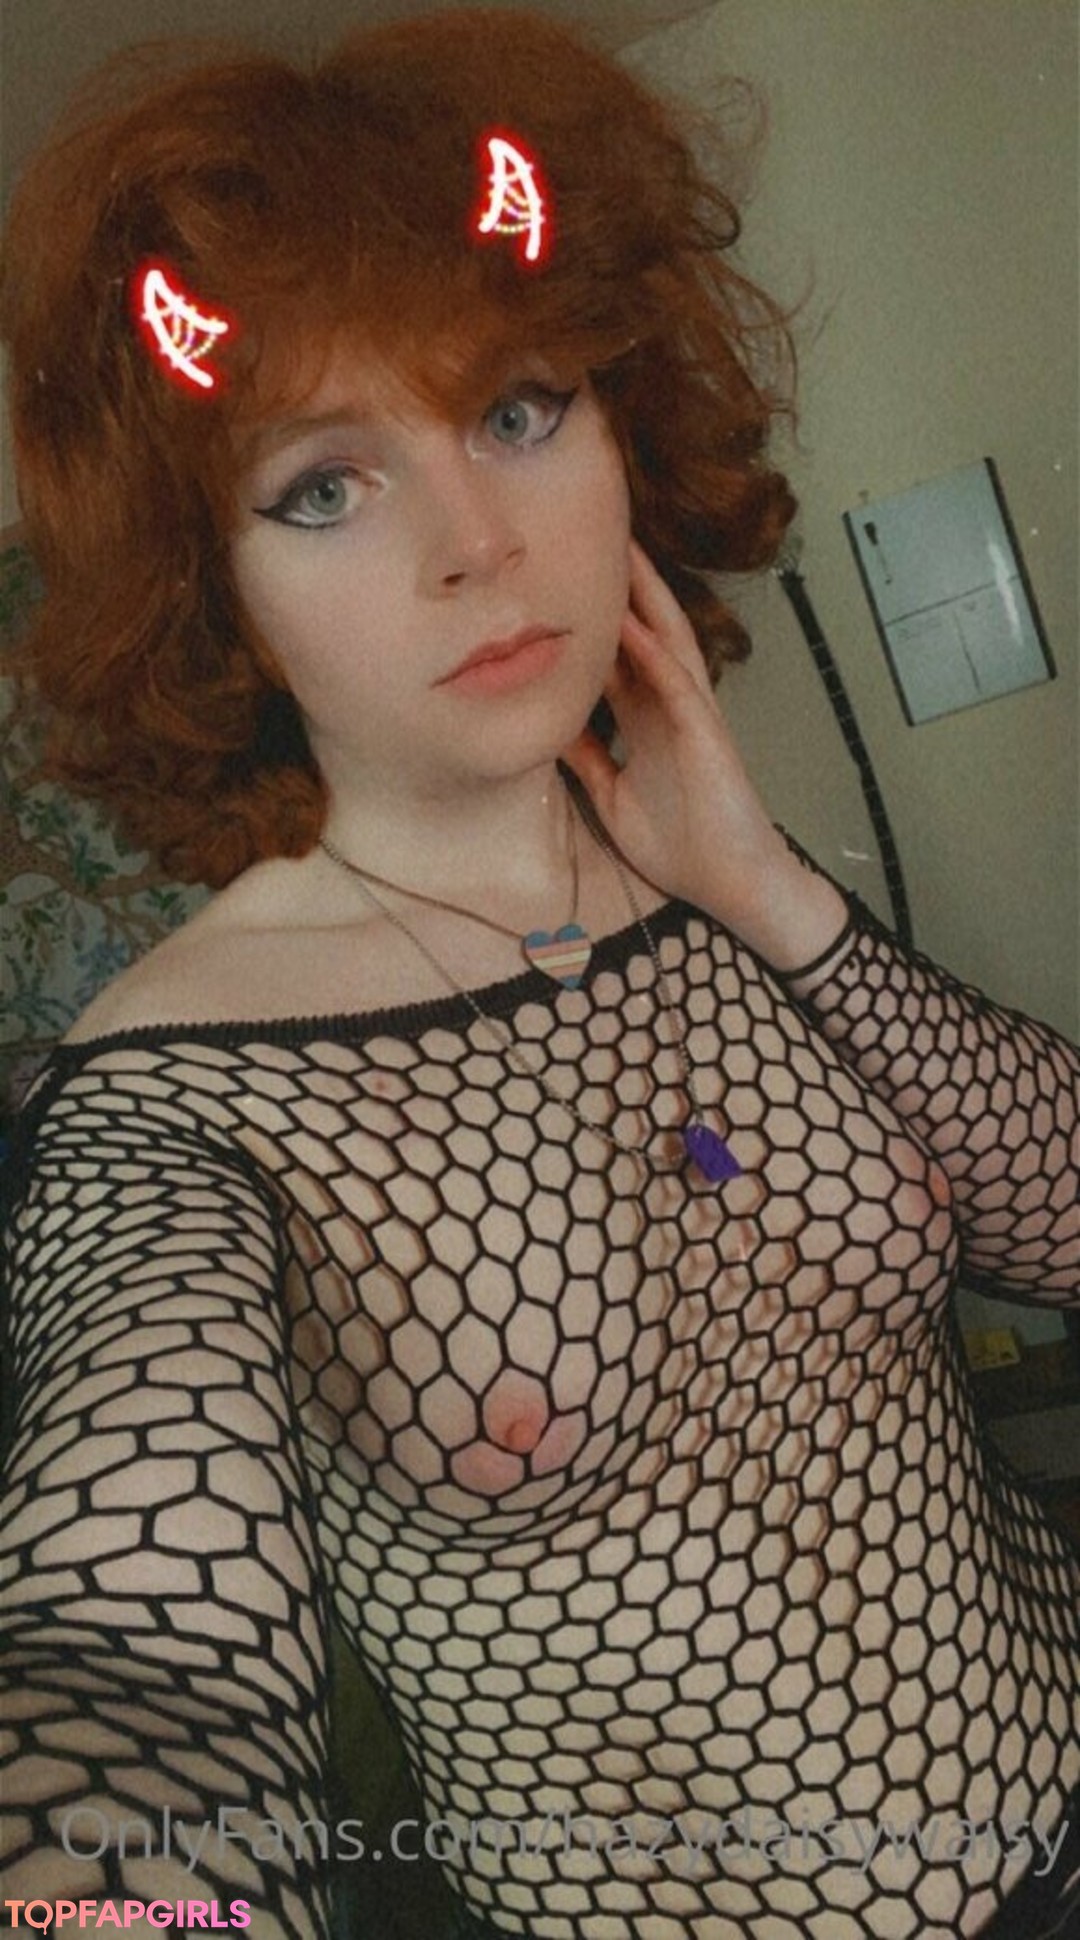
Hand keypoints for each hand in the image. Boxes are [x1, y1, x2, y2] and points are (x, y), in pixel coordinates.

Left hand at [562, 539, 790, 928]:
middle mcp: (667, 705)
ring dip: (644, 597)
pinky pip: (677, 682)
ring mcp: (689, 713)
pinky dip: (654, 650)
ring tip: (620, 549)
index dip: (587, 619)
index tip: (555, 580)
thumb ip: (587, 759)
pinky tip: (632, 621)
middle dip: (620, 587)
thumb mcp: (613, 795)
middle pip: (641, 631)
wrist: (729, 883)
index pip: (612, 655)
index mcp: (644, 719)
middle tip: (590, 537)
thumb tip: (549, 730)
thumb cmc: (679, 844)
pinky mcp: (706, 731)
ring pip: (666, 640)